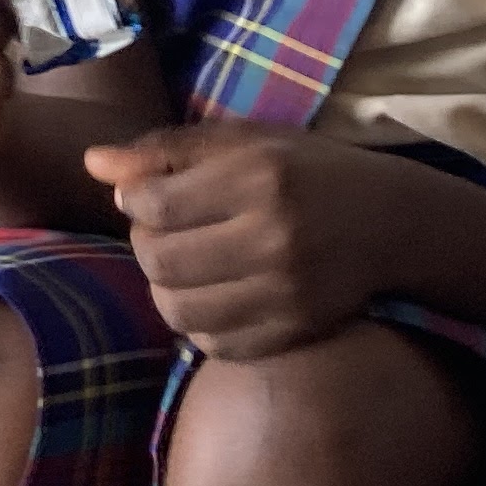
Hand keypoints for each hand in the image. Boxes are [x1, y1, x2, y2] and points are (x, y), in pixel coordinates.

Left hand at [83, 119, 392, 359]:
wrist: (393, 222)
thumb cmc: (308, 171)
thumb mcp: (246, 141)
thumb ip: (167, 151)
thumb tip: (92, 162)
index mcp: (260, 177)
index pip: (155, 205)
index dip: (133, 202)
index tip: (145, 198)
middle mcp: (274, 237)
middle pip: (160, 262)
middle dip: (145, 246)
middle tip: (163, 232)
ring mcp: (286, 292)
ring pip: (178, 311)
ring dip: (165, 288)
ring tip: (184, 265)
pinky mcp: (295, 332)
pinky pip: (213, 344)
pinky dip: (199, 324)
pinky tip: (214, 295)